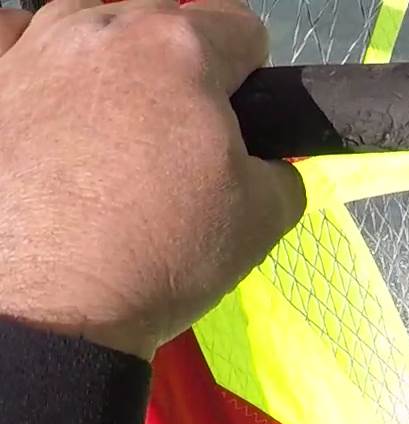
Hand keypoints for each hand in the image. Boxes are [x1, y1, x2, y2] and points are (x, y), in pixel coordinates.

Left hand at [0, 0, 302, 359]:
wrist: (47, 308)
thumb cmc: (149, 258)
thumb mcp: (266, 219)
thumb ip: (280, 167)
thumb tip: (265, 162)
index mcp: (180, 51)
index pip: (239, 26)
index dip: (250, 76)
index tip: (238, 115)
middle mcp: (101, 31)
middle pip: (159, 25)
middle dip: (176, 75)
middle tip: (175, 147)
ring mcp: (31, 50)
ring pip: (90, 32)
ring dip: (108, 70)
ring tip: (107, 144)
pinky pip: (14, 43)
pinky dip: (32, 69)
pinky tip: (45, 115)